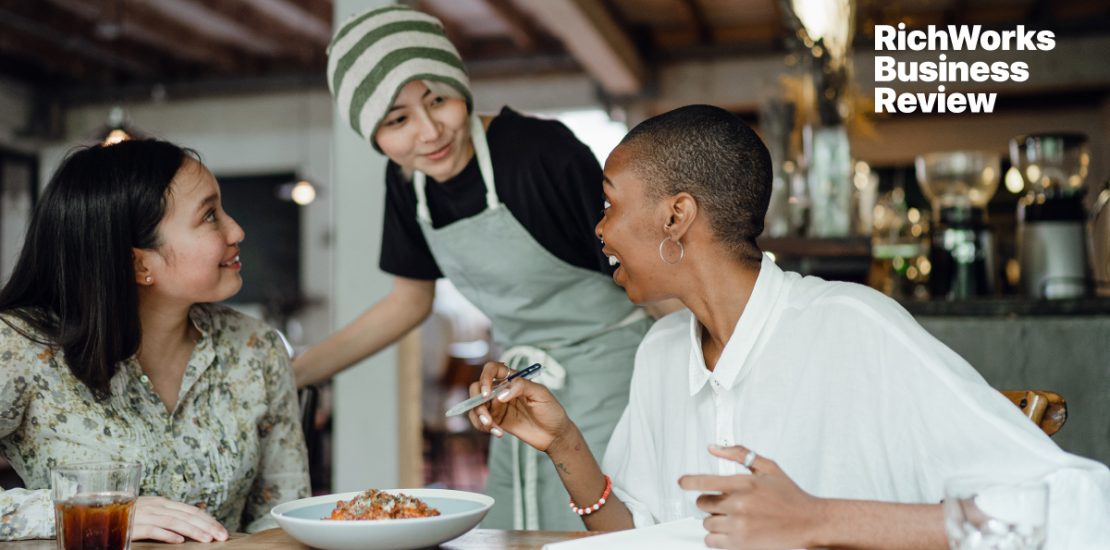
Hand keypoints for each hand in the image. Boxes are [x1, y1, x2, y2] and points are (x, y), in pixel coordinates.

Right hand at [131, 496, 228, 543]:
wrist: (97, 513)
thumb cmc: (126, 516)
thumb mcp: (150, 513)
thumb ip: (167, 518)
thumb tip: (187, 528)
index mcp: (162, 502)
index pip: (191, 511)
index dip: (208, 520)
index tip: (222, 530)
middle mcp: (156, 505)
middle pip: (187, 515)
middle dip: (208, 526)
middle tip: (222, 536)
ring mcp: (144, 514)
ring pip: (174, 522)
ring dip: (193, 531)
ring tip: (207, 539)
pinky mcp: (133, 525)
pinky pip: (153, 530)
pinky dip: (167, 535)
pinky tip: (179, 541)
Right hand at [466, 361, 571, 451]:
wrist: (555, 435)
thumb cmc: (551, 411)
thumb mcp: (541, 394)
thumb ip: (522, 387)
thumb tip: (500, 394)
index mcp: (512, 379)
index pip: (492, 369)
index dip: (485, 377)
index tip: (487, 393)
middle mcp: (501, 390)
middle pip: (477, 388)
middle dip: (477, 402)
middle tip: (487, 417)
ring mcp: (497, 406)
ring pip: (475, 406)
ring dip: (479, 417)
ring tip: (493, 428)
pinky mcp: (496, 420)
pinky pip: (480, 421)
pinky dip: (484, 427)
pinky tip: (498, 433)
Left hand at [678, 445, 824, 548]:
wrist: (808, 523)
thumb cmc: (790, 496)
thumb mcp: (768, 467)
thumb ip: (739, 454)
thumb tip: (714, 447)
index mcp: (744, 484)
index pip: (704, 481)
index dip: (689, 481)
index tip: (682, 482)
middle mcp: (739, 505)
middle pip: (703, 504)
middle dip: (710, 502)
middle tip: (726, 503)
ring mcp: (739, 526)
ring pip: (706, 523)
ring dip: (715, 520)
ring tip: (734, 517)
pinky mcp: (740, 545)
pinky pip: (711, 541)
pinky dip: (717, 537)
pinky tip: (731, 530)